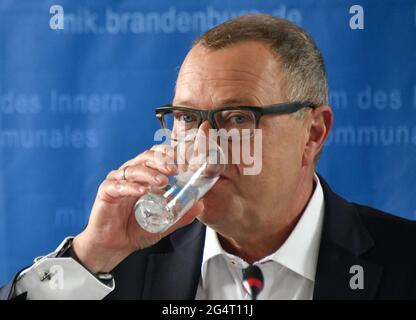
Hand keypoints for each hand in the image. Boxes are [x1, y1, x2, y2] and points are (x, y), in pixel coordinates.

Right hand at [72, 145, 203, 272]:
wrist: (114, 246)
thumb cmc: (135, 230)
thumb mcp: (163, 223)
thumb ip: (180, 215)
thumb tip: (200, 206)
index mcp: (144, 176)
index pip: (157, 156)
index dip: (169, 155)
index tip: (183, 162)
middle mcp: (130, 175)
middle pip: (145, 157)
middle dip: (161, 160)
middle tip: (174, 169)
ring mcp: (117, 181)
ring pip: (133, 169)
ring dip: (149, 173)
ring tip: (163, 181)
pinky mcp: (106, 192)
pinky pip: (118, 185)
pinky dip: (131, 186)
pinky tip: (142, 191)